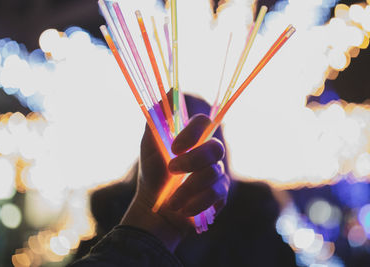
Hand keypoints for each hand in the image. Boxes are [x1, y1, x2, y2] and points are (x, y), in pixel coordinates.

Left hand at [120, 114, 229, 250]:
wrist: (154, 207)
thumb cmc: (152, 173)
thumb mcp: (149, 145)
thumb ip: (157, 119)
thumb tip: (170, 90)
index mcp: (193, 138)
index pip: (204, 122)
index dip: (192, 132)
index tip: (174, 147)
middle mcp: (208, 153)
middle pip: (216, 148)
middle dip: (193, 161)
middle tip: (172, 171)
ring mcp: (217, 174)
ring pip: (213, 174)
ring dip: (188, 188)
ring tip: (171, 201)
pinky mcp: (220, 195)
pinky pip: (215, 195)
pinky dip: (195, 203)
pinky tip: (182, 209)